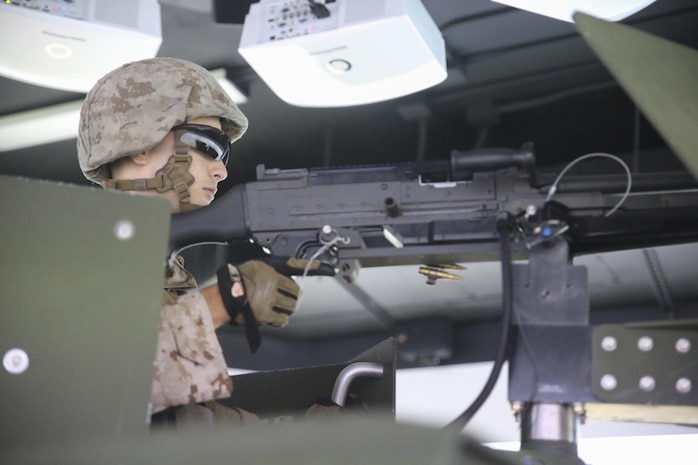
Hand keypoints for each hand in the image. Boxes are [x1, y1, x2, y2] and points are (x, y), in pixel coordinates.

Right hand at [217, 256, 334, 351]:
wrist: (225, 295)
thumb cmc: (242, 277)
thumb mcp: (262, 264)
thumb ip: (282, 265)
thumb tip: (301, 263)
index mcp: (274, 273)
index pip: (299, 269)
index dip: (316, 269)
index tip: (332, 269)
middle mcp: (274, 287)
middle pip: (296, 293)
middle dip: (291, 296)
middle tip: (281, 295)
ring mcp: (270, 302)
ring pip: (291, 307)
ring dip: (287, 308)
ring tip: (276, 305)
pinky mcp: (266, 316)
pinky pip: (283, 320)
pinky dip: (281, 319)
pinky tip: (275, 315)